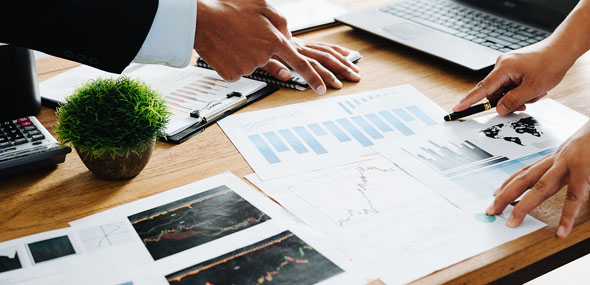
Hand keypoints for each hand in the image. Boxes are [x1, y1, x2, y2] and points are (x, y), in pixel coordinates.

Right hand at [195, 0, 325, 94]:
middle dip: (258, 48)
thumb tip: (288, 35)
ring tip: (232, 38)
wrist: (200, 21)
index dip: (314, 77)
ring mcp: (248, 67)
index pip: (301, 63)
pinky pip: (238, 71)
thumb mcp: (261, 5)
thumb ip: (280, 21)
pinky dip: (233, 61)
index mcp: (274, 39)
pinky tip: (225, 49)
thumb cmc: (229, 9)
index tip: (322, 89)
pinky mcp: (233, 75)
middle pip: (269, 58)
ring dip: (245, 53)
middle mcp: (263, 56)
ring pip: (252, 64)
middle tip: (242, 35)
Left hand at [259, 38, 359, 89]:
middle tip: (352, 79)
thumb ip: (271, 67)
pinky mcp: (302, 43)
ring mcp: (301, 44)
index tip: (324, 90)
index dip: (317, 78)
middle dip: (339, 69)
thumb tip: (285, 75)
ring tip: (354, 70)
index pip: (306, 65)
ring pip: (326, 52)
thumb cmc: (252, 44)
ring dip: (342, 61)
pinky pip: (322, 46)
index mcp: (287, 50)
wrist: (248, 28)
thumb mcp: (257, 59)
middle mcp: (297, 46)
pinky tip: (346, 54)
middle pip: (322, 58)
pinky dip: (336, 50)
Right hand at [453, 42, 574, 114]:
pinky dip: (521, 89)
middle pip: (495, 92)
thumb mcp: (532, 88)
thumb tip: (499, 109)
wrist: (562, 49)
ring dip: (517, 95)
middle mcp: (502, 65)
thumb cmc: (550, 63)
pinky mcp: (514, 66)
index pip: (481, 89)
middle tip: (525, 104)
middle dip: (508, 101)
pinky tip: (534, 87)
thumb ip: (513, 101)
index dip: (468, 101)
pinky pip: (511, 83)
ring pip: (505, 89)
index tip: (457, 108)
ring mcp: (508, 65)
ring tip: (535, 93)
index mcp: (503, 69)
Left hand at [487, 122, 589, 237]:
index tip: (495, 193)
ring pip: (540, 188)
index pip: (526, 170)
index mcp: (556, 157)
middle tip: (491, 210)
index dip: (508, 182)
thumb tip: (562, 175)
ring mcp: (569, 165)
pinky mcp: (584, 172)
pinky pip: (573, 197)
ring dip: (524, 206)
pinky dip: (567, 216)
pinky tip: (561, 231)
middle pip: (525, 179)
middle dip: (505, 195)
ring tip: (512, 222)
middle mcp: (557, 160)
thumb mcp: (578, 150)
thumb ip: (568, 164)